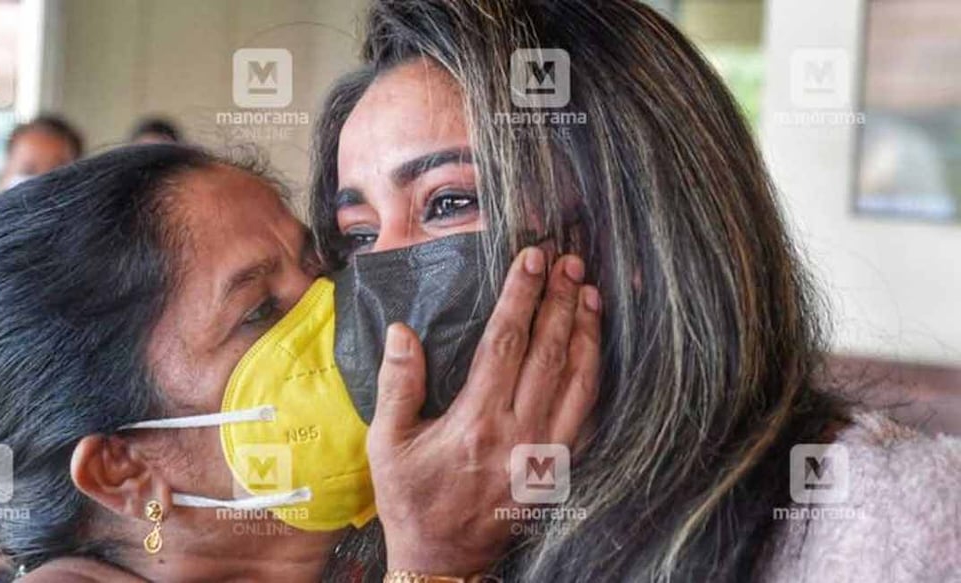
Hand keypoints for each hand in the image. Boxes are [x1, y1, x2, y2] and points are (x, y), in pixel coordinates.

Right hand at [369, 247, 601, 574]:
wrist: (442, 561)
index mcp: (475, 423)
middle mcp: (518, 434)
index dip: (521, 297)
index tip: (531, 259)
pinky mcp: (558, 468)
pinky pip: (586, 415)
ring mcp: (545, 453)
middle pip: (549, 354)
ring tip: (589, 292)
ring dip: (586, 333)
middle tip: (569, 260)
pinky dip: (594, 377)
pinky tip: (595, 349)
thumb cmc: (410, 500)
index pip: (505, 343)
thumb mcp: (387, 444)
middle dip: (560, 301)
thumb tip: (402, 331)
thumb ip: (397, 385)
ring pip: (577, 381)